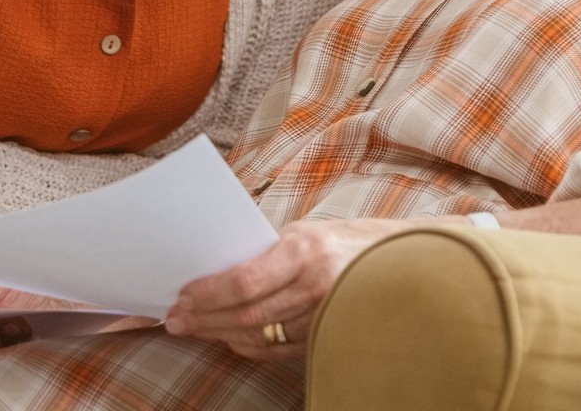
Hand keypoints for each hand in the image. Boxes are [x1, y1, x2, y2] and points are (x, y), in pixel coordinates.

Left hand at [164, 219, 405, 359]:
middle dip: (205, 318)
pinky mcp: (327, 338)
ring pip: (259, 336)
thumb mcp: (310, 232)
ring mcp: (322, 317)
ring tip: (194, 329)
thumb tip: (220, 268)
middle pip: (246, 313)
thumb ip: (270, 251)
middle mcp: (314, 287)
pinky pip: (278, 349)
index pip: (244, 280)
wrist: (405, 261)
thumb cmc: (350, 240)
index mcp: (306, 252)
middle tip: (176, 320)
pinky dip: (248, 346)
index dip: (208, 293)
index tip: (183, 296)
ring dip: (221, 334)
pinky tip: (229, 338)